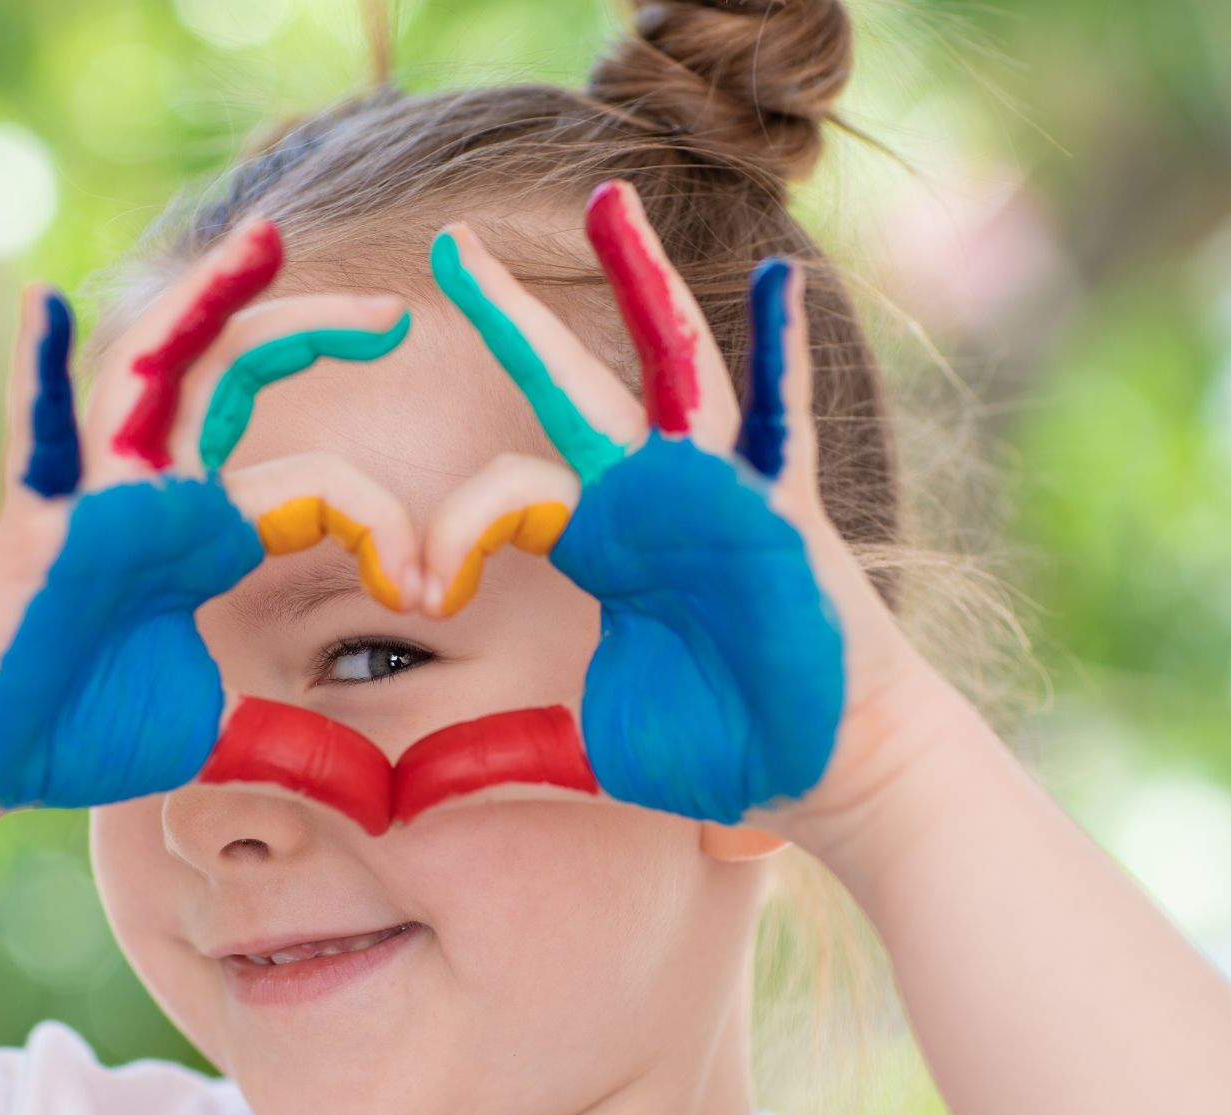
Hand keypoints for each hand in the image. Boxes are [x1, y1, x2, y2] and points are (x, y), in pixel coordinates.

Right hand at [0, 215, 418, 839]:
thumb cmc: (81, 727)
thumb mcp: (218, 732)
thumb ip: (298, 745)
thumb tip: (383, 794)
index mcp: (208, 531)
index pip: (317, 487)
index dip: (383, 526)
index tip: (429, 587)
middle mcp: (157, 491)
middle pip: (237, 378)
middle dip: (312, 332)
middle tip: (399, 314)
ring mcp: (94, 495)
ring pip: (153, 370)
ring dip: (203, 300)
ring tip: (262, 241)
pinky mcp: (38, 523)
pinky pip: (37, 435)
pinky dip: (36, 370)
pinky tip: (43, 304)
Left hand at [420, 180, 937, 849]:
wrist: (826, 772)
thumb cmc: (716, 748)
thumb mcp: (586, 749)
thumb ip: (500, 753)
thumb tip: (403, 795)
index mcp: (599, 541)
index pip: (503, 496)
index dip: (448, 535)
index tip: (420, 597)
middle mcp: (651, 498)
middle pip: (570, 387)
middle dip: (510, 317)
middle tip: (448, 246)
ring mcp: (721, 493)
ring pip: (673, 370)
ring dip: (641, 286)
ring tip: (605, 203)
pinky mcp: (786, 511)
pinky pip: (786, 422)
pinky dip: (787, 353)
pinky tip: (778, 279)